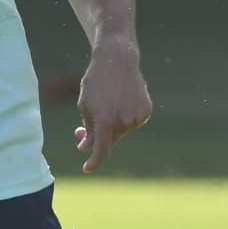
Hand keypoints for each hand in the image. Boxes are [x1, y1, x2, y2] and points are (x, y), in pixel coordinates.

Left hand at [74, 36, 151, 172]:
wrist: (117, 60)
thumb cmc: (96, 82)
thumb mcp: (85, 106)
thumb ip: (87, 129)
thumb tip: (86, 148)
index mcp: (106, 121)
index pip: (101, 151)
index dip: (94, 162)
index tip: (87, 168)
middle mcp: (124, 122)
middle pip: (110, 140)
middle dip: (97, 137)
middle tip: (81, 130)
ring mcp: (138, 117)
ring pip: (121, 131)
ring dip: (112, 124)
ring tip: (107, 103)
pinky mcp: (146, 111)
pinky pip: (133, 122)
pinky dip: (125, 118)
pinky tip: (121, 100)